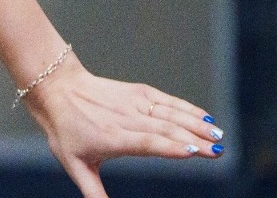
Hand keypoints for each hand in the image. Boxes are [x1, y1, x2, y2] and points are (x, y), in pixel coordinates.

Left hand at [22, 57, 223, 197]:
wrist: (57, 89)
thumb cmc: (66, 131)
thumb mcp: (75, 166)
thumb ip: (94, 193)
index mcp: (112, 138)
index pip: (146, 142)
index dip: (169, 147)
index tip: (193, 153)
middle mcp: (126, 119)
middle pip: (165, 129)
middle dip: (194, 140)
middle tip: (219, 151)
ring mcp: (133, 103)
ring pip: (170, 114)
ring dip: (196, 124)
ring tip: (218, 136)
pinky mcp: (137, 92)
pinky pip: (166, 100)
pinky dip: (187, 108)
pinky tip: (205, 118)